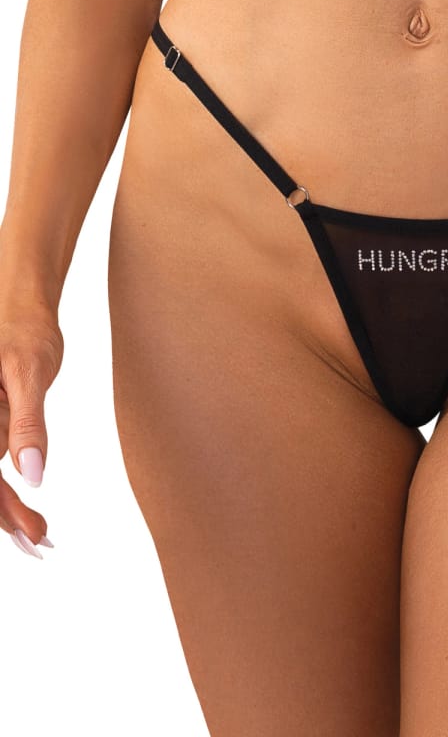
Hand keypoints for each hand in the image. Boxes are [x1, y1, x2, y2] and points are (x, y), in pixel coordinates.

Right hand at [0, 306, 62, 558]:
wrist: (19, 305)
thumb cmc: (25, 331)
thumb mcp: (29, 372)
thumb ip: (28, 424)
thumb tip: (32, 474)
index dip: (3, 509)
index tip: (32, 536)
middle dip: (6, 517)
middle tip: (42, 543)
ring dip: (6, 510)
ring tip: (39, 535)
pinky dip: (5, 490)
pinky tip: (25, 510)